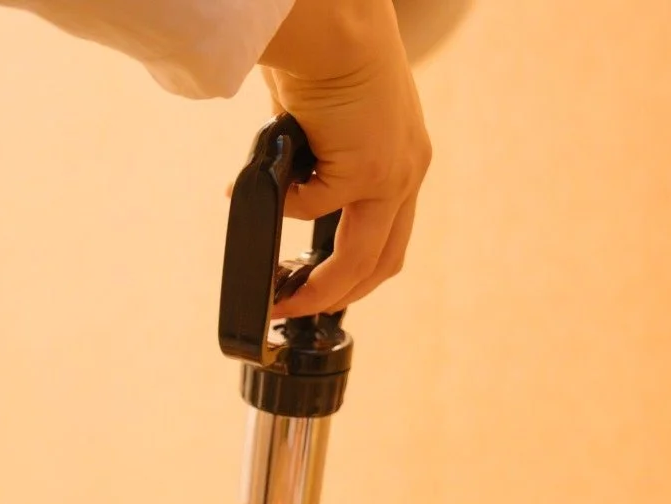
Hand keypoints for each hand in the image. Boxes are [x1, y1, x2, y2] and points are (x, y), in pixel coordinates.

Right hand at [259, 0, 430, 317]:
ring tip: (284, 297)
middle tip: (299, 309)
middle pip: (383, 263)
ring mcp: (394, 175)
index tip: (322, 288)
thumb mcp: (329, 122)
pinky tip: (262, 190)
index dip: (358, 273)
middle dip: (339, 297)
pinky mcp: (369, 171)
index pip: (390, 235)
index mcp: (405, 157)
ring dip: (319, 287)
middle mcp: (408, 170)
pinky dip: (284, 206)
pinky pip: (314, 210)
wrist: (331, 21)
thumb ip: (320, 162)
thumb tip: (284, 190)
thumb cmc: (323, 52)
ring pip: (360, 260)